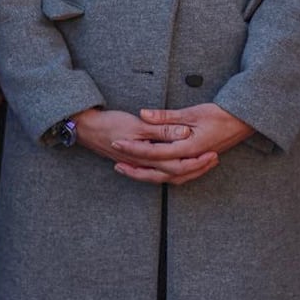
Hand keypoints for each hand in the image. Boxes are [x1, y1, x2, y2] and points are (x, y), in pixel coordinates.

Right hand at [67, 107, 212, 183]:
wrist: (86, 128)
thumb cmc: (109, 124)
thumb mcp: (137, 124)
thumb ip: (162, 129)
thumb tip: (184, 132)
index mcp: (148, 157)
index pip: (178, 165)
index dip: (197, 161)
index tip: (212, 153)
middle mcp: (145, 165)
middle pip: (176, 174)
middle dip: (197, 169)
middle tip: (214, 159)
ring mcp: (139, 165)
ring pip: (167, 175)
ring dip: (186, 171)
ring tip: (202, 164)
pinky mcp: (135, 162)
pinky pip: (158, 172)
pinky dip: (171, 170)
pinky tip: (177, 165)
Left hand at [109, 103, 250, 184]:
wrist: (244, 121)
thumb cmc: (221, 115)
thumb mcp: (192, 112)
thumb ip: (166, 117)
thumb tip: (143, 114)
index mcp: (188, 148)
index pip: (154, 152)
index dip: (134, 149)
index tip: (117, 144)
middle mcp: (191, 160)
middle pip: (158, 172)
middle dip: (136, 170)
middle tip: (117, 165)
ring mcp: (196, 163)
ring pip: (168, 178)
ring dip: (148, 176)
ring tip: (130, 171)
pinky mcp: (198, 163)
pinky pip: (178, 176)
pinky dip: (162, 175)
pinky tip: (154, 171)